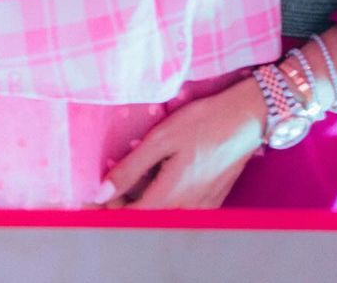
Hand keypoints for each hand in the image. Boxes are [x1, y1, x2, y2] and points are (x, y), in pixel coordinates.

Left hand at [101, 78, 264, 208]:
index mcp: (169, 197)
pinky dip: (161, 197)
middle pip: (144, 218)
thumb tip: (101, 192)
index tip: (89, 199)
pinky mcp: (212, 201)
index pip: (127, 218)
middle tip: (108, 180)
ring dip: (141, 200)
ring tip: (132, 173)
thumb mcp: (162, 138)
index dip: (105, 211)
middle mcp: (186, 211)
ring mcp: (201, 209)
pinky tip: (158, 175)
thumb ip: (130, 168)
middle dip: (121, 203)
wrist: (248, 117)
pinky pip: (179, 208)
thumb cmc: (204, 122)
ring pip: (161, 214)